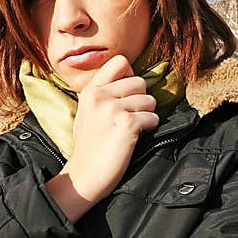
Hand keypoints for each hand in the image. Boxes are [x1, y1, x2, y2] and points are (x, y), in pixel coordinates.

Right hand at [45, 54, 158, 222]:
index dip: (130, 76)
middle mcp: (100, 95)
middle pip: (140, 81)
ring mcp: (112, 108)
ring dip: (145, 115)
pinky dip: (148, 128)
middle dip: (140, 100)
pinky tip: (133, 139)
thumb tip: (132, 78)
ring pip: (150, 100)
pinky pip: (153, 117)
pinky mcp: (127, 124)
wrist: (84, 175)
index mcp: (90, 90)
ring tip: (129, 130)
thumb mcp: (87, 112)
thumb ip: (104, 93)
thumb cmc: (90, 146)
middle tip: (128, 118)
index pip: (120, 62)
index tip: (126, 95)